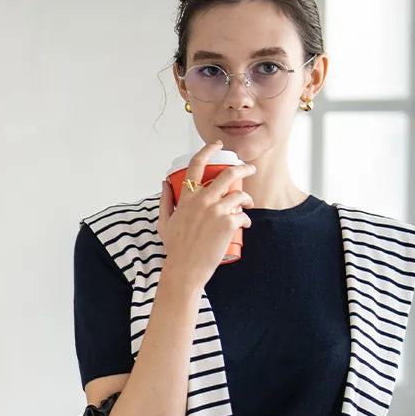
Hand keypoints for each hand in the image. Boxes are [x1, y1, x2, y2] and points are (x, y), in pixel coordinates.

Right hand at [157, 140, 255, 289]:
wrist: (184, 270)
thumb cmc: (175, 249)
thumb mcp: (164, 222)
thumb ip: (165, 201)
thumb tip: (164, 183)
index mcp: (187, 197)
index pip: (196, 164)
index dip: (209, 150)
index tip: (218, 145)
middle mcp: (203, 200)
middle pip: (228, 174)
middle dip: (243, 167)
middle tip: (250, 168)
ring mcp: (217, 211)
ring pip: (240, 195)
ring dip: (247, 198)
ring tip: (248, 204)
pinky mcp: (228, 224)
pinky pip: (244, 216)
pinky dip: (246, 220)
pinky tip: (246, 225)